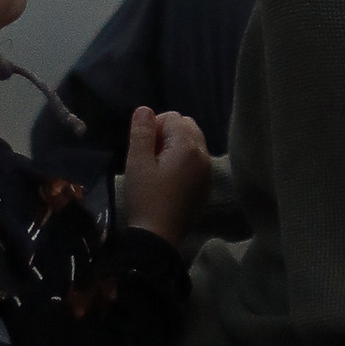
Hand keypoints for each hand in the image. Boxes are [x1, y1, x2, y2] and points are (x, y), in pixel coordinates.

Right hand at [117, 104, 210, 250]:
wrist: (159, 236)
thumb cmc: (145, 197)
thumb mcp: (137, 162)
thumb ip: (141, 132)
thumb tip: (145, 109)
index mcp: (188, 147)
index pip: (173, 117)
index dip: (154, 126)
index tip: (143, 147)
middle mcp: (204, 155)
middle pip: (188, 126)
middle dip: (168, 133)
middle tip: (150, 154)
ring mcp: (208, 171)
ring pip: (194, 143)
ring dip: (177, 146)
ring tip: (158, 167)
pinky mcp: (206, 185)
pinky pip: (197, 160)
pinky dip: (185, 160)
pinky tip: (169, 179)